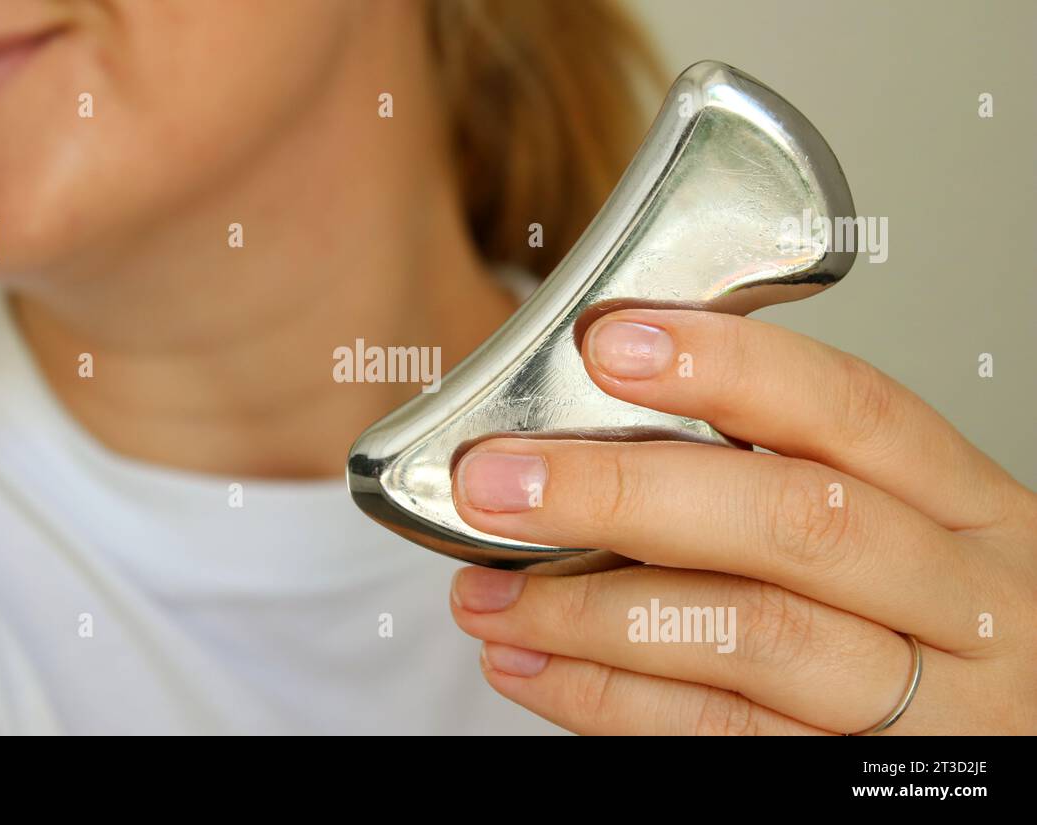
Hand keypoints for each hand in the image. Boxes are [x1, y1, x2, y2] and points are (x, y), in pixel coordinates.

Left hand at [449, 309, 1036, 734]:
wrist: (1031, 738)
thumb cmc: (931, 622)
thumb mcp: (906, 532)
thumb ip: (787, 479)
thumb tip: (595, 432)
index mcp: (967, 507)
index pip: (852, 409)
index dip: (729, 367)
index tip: (610, 343)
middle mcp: (962, 599)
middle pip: (793, 522)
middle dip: (624, 492)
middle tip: (500, 480)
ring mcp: (924, 705)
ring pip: (751, 635)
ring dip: (590, 611)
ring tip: (488, 592)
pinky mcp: (852, 778)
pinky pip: (720, 734)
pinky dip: (604, 698)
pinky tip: (530, 662)